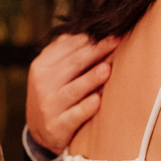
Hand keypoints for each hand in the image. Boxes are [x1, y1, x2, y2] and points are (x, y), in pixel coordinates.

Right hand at [26, 34, 118, 152]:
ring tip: (108, 69)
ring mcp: (49, 106)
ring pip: (74, 89)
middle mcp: (42, 84)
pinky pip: (74, 115)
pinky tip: (98, 100)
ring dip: (91, 79)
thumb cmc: (54, 93)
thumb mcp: (51, 71)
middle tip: (118, 41)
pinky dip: (85, 108)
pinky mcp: (56, 127)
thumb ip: (66, 51)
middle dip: (97, 51)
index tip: (112, 31)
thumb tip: (90, 29)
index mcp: (41, 65)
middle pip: (74, 64)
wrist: (41, 132)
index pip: (68, 47)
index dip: (91, 38)